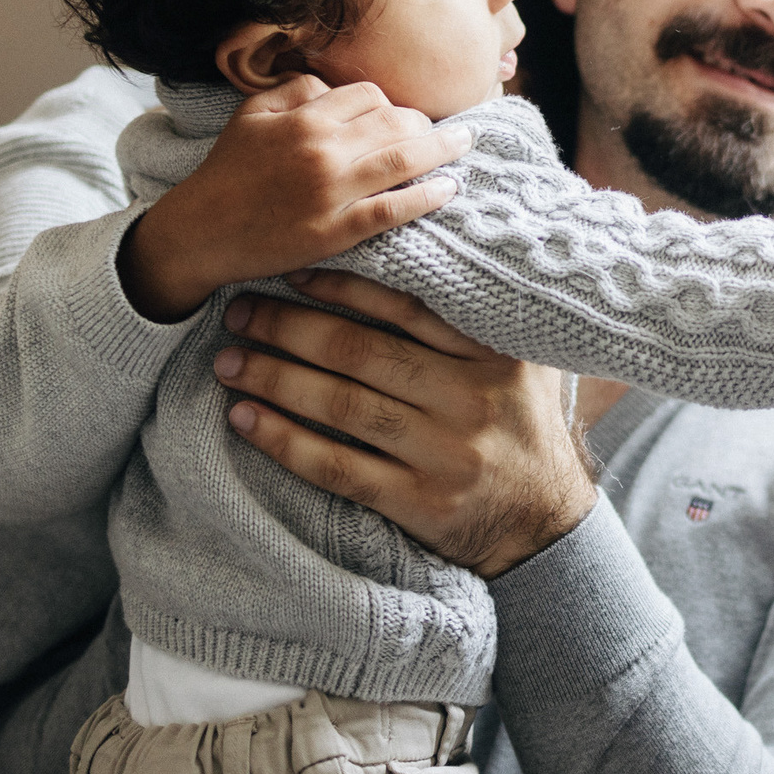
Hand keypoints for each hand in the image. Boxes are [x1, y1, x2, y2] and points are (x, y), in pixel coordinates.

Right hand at [120, 77, 472, 320]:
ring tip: (465, 145)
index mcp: (304, 118)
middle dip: (426, 125)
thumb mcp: (251, 116)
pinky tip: (449, 189)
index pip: (371, 96)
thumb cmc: (227, 172)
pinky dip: (426, 197)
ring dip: (443, 151)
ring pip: (403, 161)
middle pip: (397, 123)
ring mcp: (331, 192)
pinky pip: (392, 210)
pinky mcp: (335, 231)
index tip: (404, 116)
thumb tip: (336, 85)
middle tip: (445, 131)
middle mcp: (322, 150)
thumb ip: (296, 91)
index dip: (393, 104)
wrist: (198, 232)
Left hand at [215, 270, 597, 578]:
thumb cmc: (521, 426)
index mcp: (491, 353)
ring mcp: (443, 453)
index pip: (404, 307)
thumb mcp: (521, 362)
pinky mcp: (419, 502)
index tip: (293, 271)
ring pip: (343, 407)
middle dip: (289, 329)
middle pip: (361, 353)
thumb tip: (419, 252)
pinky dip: (285, 442)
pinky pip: (339, 468)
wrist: (545, 521)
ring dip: (275, 380)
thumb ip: (477, 318)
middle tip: (239, 313)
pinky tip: (246, 420)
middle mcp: (468, 398)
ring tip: (228, 362)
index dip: (342, 285)